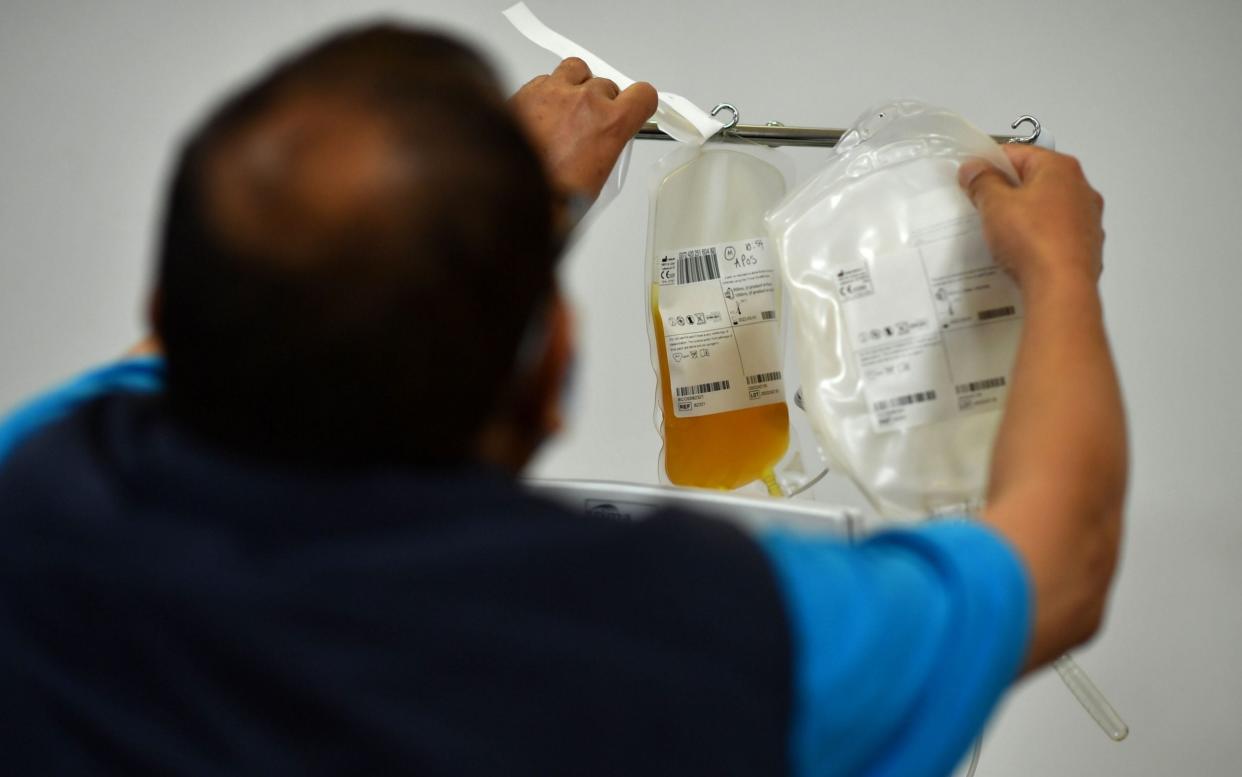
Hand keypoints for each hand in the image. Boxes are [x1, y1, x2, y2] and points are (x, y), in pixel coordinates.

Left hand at [510, 58, 657, 199]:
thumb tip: (603, 144)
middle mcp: (583, 100)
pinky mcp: (525, 92)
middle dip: (601, 104)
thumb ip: (607, 148)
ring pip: (575, 71)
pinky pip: (544, 80)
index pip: (643, 95)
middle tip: (589, 129)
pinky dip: (545, 94)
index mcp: (609, 123)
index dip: (639, 104)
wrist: (505, 197)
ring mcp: (552, 92)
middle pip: (606, 85)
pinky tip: (540, 118)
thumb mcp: (597, 182)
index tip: (635, 109)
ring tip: (566, 114)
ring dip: (575, 87)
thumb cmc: (548, 196)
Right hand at [959, 145, 1104, 292]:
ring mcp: (1088, 219)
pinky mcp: (1087, 247)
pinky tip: (1021, 254)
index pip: (1018, 153)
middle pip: (1035, 181)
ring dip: (1024, 217)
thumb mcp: (995, 204)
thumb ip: (982, 181)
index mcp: (1060, 168)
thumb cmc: (1033, 240)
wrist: (1061, 288)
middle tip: (982, 207)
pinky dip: (1038, 240)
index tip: (970, 178)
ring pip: (1047, 209)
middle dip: (1007, 192)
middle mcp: (1081, 189)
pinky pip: (1056, 235)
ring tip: (1000, 235)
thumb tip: (974, 168)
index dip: (989, 163)